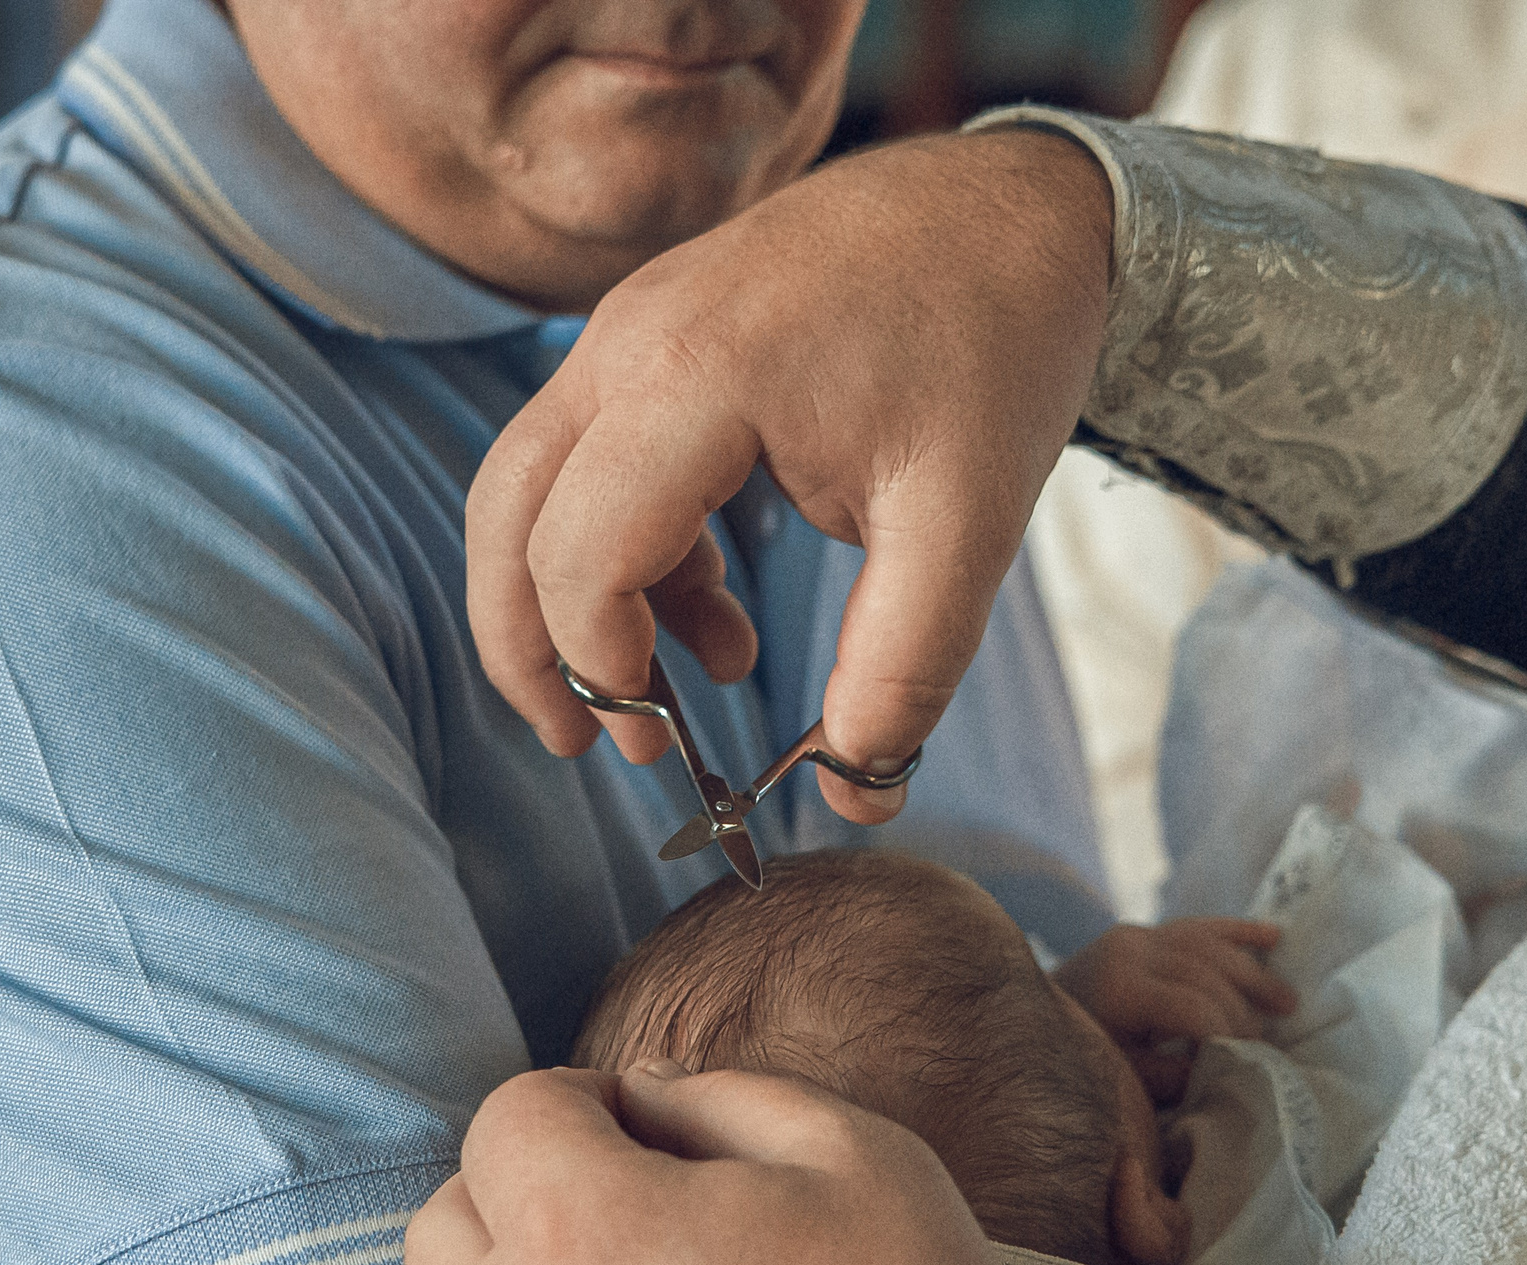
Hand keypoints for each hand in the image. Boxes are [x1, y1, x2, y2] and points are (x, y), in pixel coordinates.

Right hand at [467, 128, 1114, 822]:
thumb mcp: (970, 525)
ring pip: (531, 485)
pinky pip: (590, 455)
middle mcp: (630, 339)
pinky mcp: (654, 333)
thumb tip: (856, 793)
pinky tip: (715, 613)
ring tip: (675, 690)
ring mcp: (630, 325)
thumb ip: (904, 667)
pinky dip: (624, 548)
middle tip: (597, 747)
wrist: (1019, 208)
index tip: (663, 743)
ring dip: (576, 601)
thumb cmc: (995, 344)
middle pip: (508, 516)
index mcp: (696, 377)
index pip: (580, 552)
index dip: (600, 666)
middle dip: (532, 650)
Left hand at [1055, 919, 1296, 1100]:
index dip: (1229, 1032)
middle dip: (1243, 1008)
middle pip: (1208, 973)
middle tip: (1267, 1040)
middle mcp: (1129, 950)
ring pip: (1210, 944)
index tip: (1249, 1057)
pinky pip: (1198, 926)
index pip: (1195, 1005)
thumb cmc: (1079, 1058)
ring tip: (1287, 1003)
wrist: (1026, 1022)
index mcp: (1121, 988)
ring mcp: (1135, 935)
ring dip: (1253, 973)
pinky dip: (1237, 931)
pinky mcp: (1141, 932)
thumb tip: (1225, 1066)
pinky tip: (1275, 937)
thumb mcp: (1123, 1076)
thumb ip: (1172, 1073)